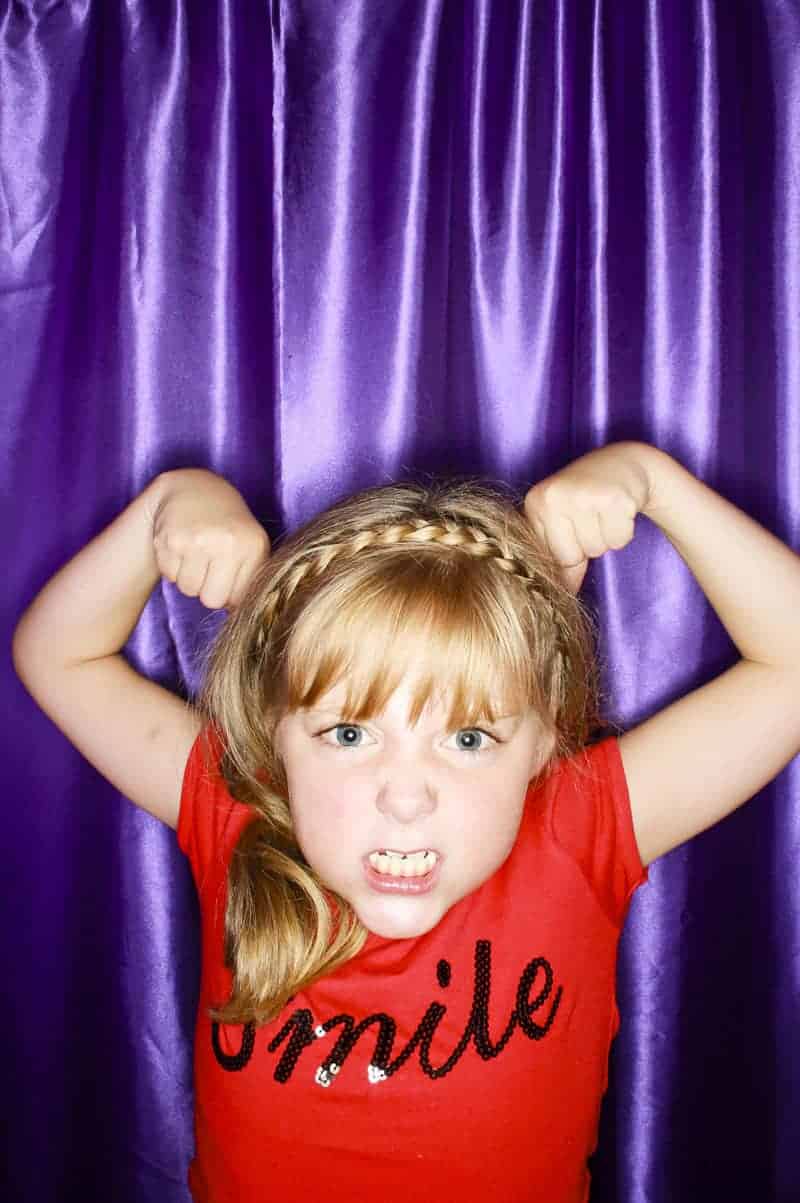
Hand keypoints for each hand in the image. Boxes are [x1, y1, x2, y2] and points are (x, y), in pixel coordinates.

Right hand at [148, 469, 269, 608]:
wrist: (195, 488)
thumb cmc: (228, 525)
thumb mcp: (251, 545)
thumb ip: (250, 580)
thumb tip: (236, 618)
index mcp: (253, 546)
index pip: (239, 599)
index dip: (230, 593)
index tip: (228, 577)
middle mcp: (227, 542)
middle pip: (212, 600)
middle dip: (208, 590)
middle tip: (209, 567)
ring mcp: (196, 540)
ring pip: (188, 590)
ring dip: (190, 578)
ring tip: (196, 553)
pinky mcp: (169, 539)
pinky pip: (169, 576)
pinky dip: (173, 567)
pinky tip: (181, 546)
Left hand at [523, 443, 654, 592]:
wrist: (624, 463)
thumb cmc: (587, 496)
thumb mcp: (563, 519)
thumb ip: (559, 556)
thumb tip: (563, 594)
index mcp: (536, 502)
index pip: (552, 557)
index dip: (569, 549)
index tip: (576, 526)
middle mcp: (555, 496)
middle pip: (573, 555)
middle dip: (587, 545)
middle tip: (592, 516)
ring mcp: (584, 495)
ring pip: (598, 548)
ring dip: (606, 536)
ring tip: (604, 511)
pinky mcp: (615, 497)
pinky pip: (619, 539)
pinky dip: (623, 530)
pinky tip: (619, 508)